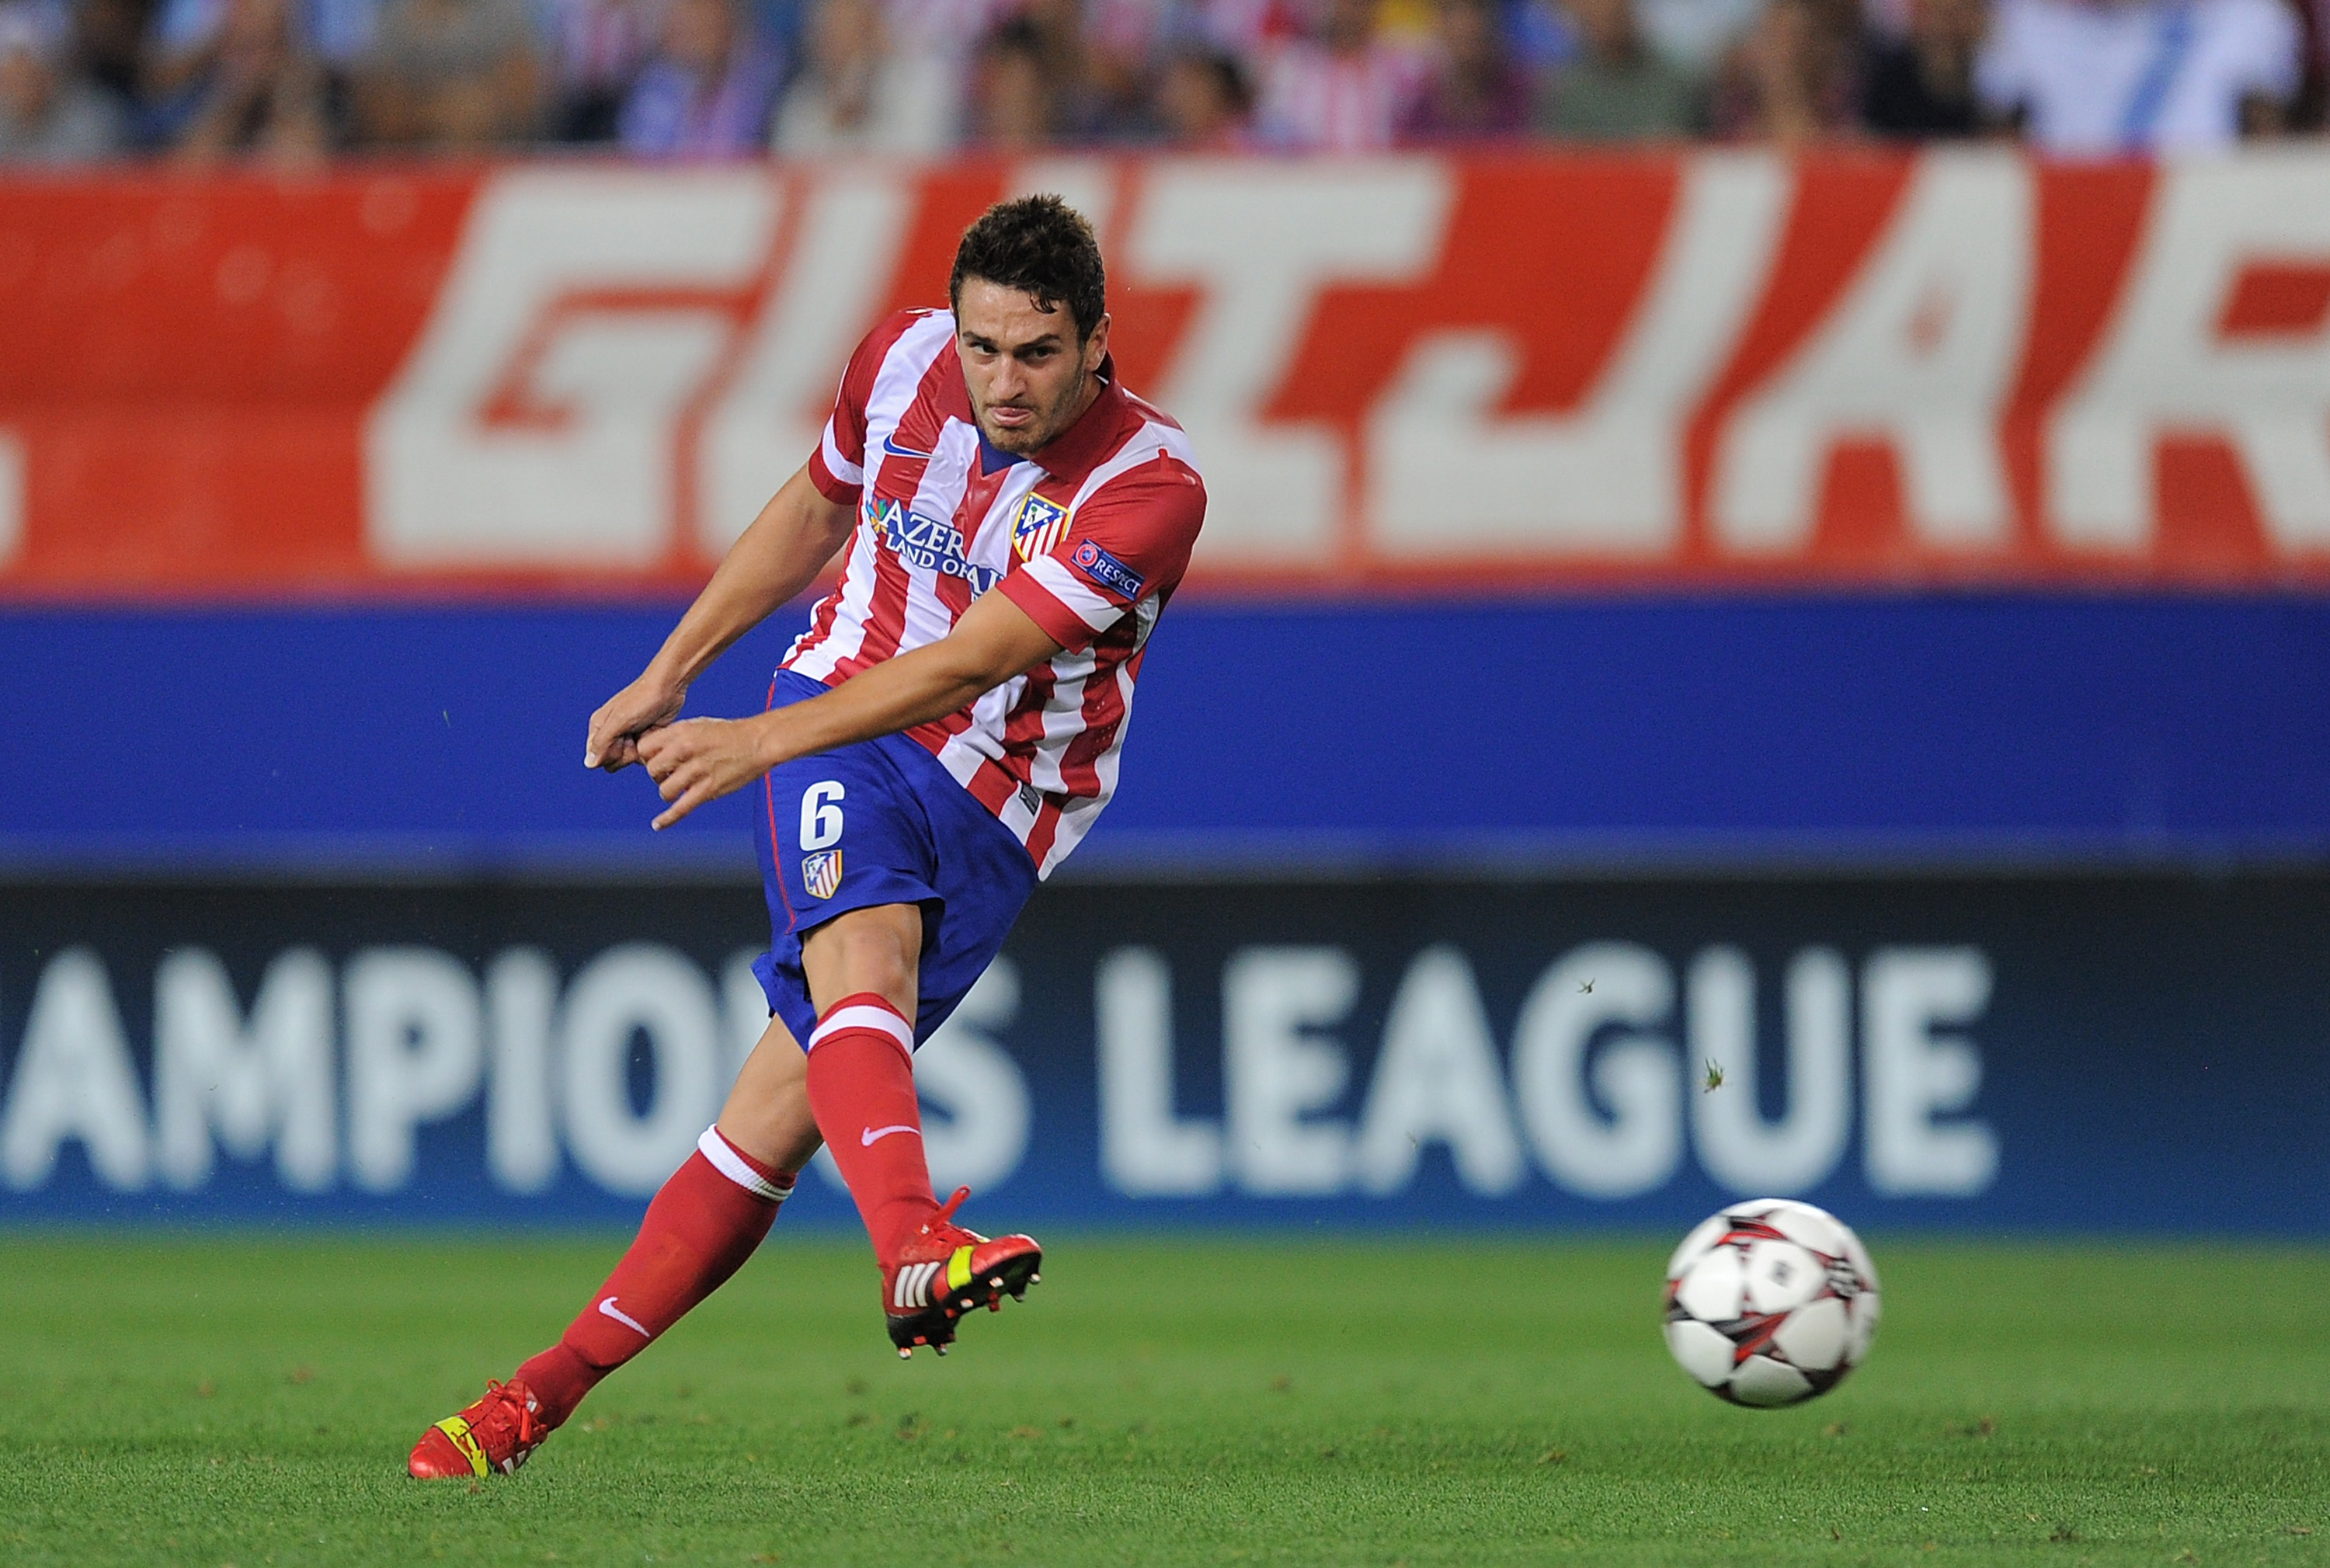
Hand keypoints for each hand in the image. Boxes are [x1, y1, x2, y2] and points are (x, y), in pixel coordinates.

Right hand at [586, 673, 685, 771]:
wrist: (669, 687)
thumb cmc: (643, 699)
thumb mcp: (621, 720)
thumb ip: (602, 742)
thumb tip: (589, 764)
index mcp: (599, 727)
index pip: (597, 758)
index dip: (611, 755)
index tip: (622, 740)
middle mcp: (611, 733)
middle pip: (613, 762)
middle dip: (626, 754)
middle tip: (635, 735)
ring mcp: (627, 737)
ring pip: (629, 760)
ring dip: (640, 751)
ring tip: (645, 731)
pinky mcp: (643, 738)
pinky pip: (643, 756)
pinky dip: (650, 748)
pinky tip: (653, 732)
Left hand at [637, 716, 773, 830]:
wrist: (758, 742)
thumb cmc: (729, 733)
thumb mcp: (697, 725)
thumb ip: (675, 737)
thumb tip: (656, 751)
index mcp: (681, 732)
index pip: (645, 748)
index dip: (648, 756)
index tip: (656, 760)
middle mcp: (685, 750)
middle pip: (652, 770)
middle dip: (657, 775)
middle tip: (669, 774)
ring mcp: (696, 770)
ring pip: (664, 790)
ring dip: (668, 792)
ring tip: (679, 788)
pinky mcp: (708, 789)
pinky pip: (681, 808)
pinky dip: (667, 819)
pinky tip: (657, 825)